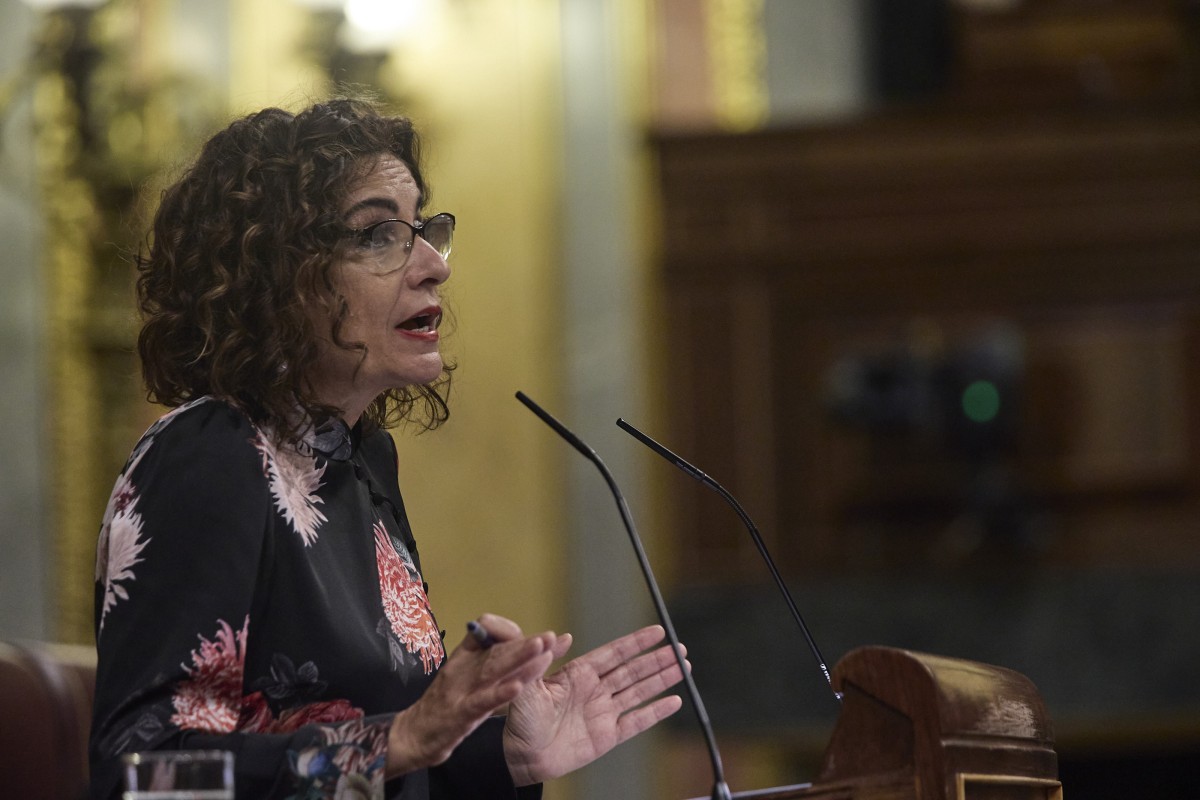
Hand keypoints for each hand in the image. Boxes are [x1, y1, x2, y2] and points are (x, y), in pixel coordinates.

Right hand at [386, 614, 556, 777]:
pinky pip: (481, 701)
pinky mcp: (458, 714)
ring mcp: (460, 690)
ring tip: (541, 649)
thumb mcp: (467, 678)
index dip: (513, 632)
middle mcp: (463, 668)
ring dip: (518, 658)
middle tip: (551, 638)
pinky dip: (499, 693)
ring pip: (493, 669)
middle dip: (525, 643)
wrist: (412, 736)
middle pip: (498, 650)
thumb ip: (494, 663)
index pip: (488, 632)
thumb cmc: (444, 706)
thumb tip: (527, 650)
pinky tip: (518, 687)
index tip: (542, 640)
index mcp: (465, 657)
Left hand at [501, 625, 686, 785]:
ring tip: (684, 667)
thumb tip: (553, 636)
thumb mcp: (525, 686)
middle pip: (633, 670)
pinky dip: (656, 712)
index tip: (658, 631)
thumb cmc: (519, 720)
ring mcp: (603, 713)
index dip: (637, 642)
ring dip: (661, 680)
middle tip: (680, 647)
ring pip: (639, 691)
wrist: (519, 757)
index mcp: (579, 674)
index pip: (614, 653)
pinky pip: (637, 722)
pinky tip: (674, 701)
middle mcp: (595, 690)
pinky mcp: (607, 737)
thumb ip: (540, 662)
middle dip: (657, 659)